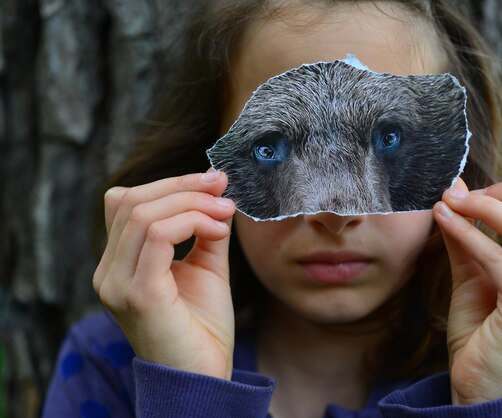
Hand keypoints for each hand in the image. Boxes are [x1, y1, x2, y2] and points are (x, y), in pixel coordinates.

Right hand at [93, 170, 236, 378]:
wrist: (203, 378)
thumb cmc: (202, 327)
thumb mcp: (206, 267)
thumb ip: (205, 230)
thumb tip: (217, 192)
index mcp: (119, 264)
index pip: (126, 203)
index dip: (169, 183)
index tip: (213, 181)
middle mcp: (109, 272)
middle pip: (131, 201)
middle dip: (183, 185)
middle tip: (222, 187)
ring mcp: (117, 283)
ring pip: (144, 214)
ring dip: (192, 202)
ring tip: (225, 211)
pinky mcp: (138, 294)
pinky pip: (159, 236)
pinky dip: (192, 221)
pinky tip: (217, 229)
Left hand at [433, 179, 501, 404]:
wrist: (483, 391)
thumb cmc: (483, 336)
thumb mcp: (476, 277)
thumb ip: (469, 237)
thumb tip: (457, 191)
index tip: (472, 193)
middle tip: (465, 194)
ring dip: (484, 209)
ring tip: (449, 202)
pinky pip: (500, 261)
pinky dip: (470, 236)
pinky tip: (446, 222)